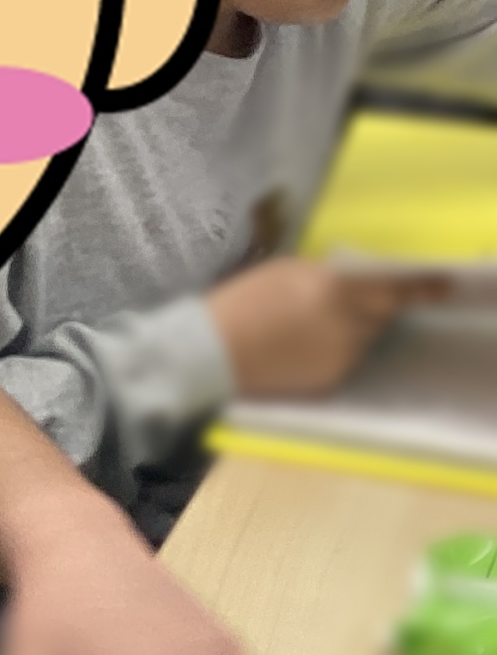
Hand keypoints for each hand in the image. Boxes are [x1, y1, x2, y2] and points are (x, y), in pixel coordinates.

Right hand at [207, 258, 449, 397]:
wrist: (209, 354)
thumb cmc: (240, 303)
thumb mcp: (286, 272)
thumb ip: (326, 276)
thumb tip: (351, 283)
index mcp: (339, 292)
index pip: (395, 290)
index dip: (424, 287)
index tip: (445, 285)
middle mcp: (350, 328)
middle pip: (379, 316)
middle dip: (368, 309)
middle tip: (332, 304)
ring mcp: (341, 359)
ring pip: (362, 340)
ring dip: (348, 331)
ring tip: (304, 329)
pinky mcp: (328, 382)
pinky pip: (343, 360)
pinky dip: (329, 352)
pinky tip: (296, 349)